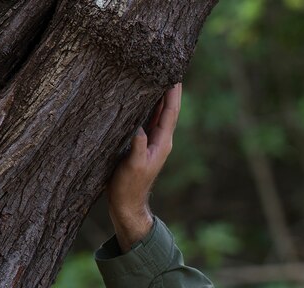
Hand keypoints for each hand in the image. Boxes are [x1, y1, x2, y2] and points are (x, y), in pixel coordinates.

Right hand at [107, 83, 181, 251]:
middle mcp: (160, 140)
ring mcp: (151, 142)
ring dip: (158, 95)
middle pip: (167, 109)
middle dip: (168, 89)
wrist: (126, 204)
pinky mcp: (141, 144)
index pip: (171, 113)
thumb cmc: (129, 187)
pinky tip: (141, 96)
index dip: (173, 94)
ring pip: (157, 113)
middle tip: (168, 66)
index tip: (176, 74)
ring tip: (157, 74)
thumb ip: (138, 147)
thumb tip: (139, 128)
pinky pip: (147, 120)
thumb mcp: (133, 167)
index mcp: (163, 143)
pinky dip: (146, 106)